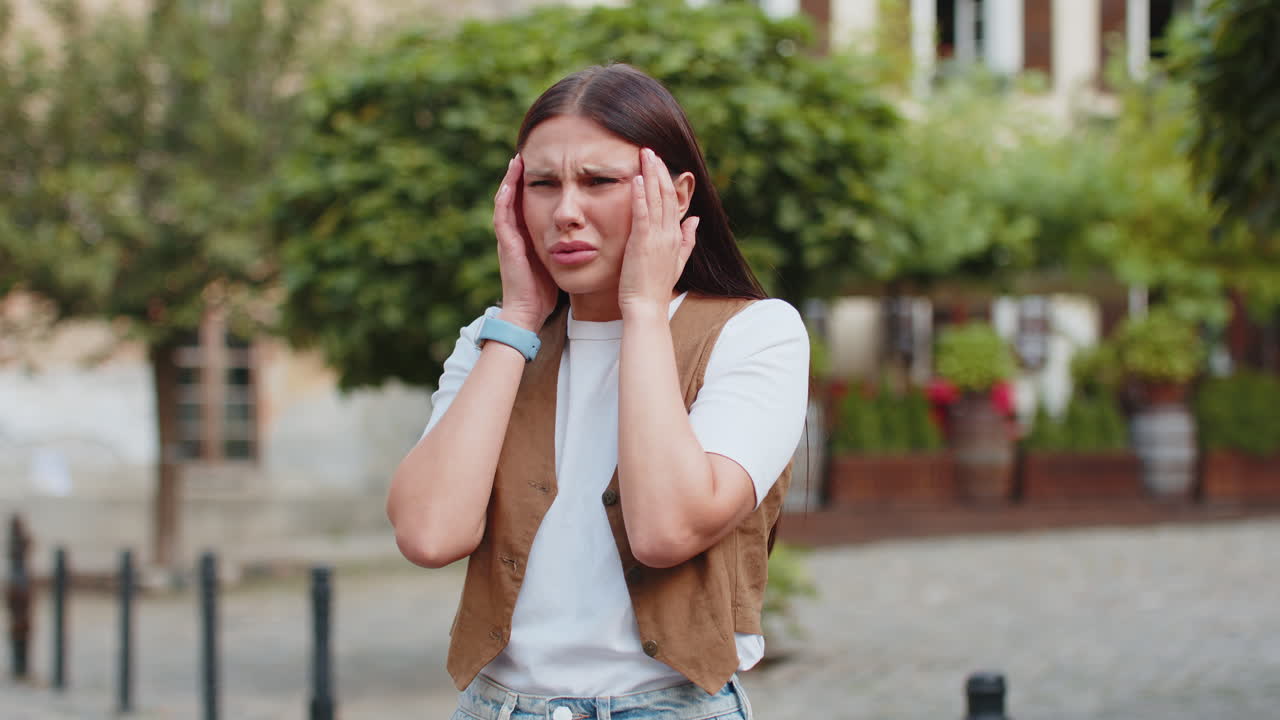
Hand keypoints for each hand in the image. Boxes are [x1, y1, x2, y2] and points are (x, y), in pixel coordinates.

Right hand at [494, 154, 557, 330]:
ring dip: (510, 180)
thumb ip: (563, 245)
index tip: (545, 165)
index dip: (533, 184)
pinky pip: (502, 216)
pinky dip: (505, 198)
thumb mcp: (556, 260)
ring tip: (517, 160)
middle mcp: (514, 233)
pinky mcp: (506, 245)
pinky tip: (511, 183)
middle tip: (527, 153)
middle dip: (520, 176)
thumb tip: (584, 234)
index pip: (528, 202)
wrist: (529, 313)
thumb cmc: (544, 291)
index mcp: (527, 235)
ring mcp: (507, 238)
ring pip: (505, 201)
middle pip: (515, 197)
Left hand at [618, 148, 697, 315]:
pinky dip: (641, 195)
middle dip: (659, 170)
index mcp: (676, 237)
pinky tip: (638, 179)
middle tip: (650, 150)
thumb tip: (696, 219)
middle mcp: (669, 234)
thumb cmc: (655, 287)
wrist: (647, 307)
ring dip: (651, 175)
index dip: (667, 180)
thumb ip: (687, 239)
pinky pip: (643, 214)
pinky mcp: (642, 243)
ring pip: (657, 199)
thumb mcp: (677, 261)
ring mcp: (657, 238)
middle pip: (667, 195)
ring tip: (645, 154)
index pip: (673, 202)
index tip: (659, 163)